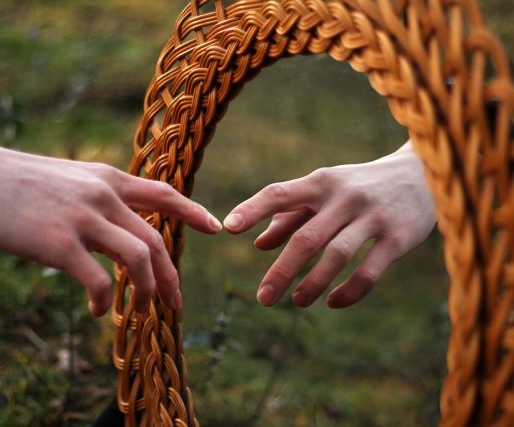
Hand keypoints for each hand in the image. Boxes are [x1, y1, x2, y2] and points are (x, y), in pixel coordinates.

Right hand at [0, 144, 221, 315]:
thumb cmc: (22, 180)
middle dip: (170, 276)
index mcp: (109, 179)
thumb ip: (100, 196)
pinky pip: (98, 280)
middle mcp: (104, 196)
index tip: (215, 228)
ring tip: (140, 310)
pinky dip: (103, 300)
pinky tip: (95, 310)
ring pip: (138, 259)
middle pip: (155, 240)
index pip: (164, 194)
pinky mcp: (60, 243)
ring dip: (146, 290)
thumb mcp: (72, 177)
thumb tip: (118, 224)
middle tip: (175, 301)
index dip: (193, 212)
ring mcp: (84, 219)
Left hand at [223, 142, 435, 308]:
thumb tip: (259, 244)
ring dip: (312, 284)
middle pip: (306, 237)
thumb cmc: (359, 186)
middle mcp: (344, 197)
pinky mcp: (398, 237)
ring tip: (295, 302)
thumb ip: (291, 216)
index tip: (228, 227)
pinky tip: (332, 302)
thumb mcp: (324, 192)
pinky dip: (349, 291)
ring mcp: (373, 216)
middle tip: (263, 298)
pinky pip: (369, 271)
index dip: (252, 209)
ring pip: (336, 255)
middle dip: (282, 270)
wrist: (422, 173)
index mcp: (320, 182)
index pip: (279, 193)